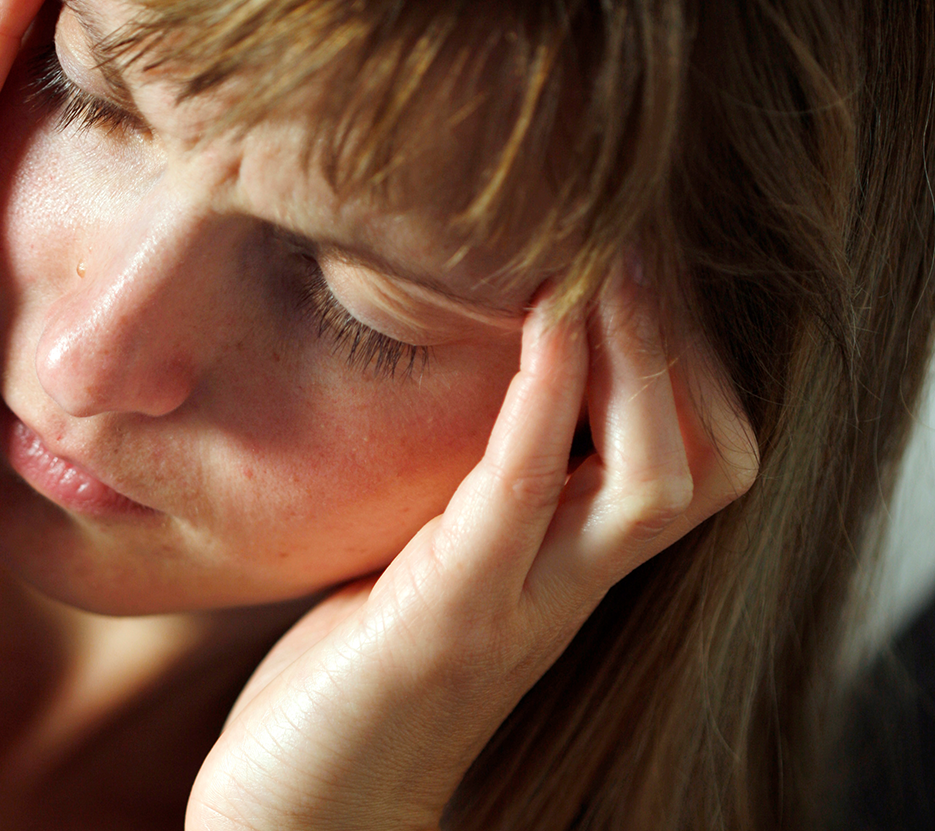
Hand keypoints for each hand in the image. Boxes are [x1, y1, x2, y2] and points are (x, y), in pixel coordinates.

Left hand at [187, 264, 758, 830]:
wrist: (304, 817)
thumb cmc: (350, 684)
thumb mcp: (423, 567)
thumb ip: (467, 496)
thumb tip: (461, 390)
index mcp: (565, 572)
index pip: (693, 459)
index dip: (688, 359)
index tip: (639, 260)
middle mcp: (567, 591)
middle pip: (707, 462)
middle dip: (686, 343)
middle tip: (641, 239)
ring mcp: (517, 608)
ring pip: (655, 479)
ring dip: (642, 356)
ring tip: (612, 260)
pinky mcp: (446, 621)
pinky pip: (524, 491)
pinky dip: (547, 398)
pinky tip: (549, 319)